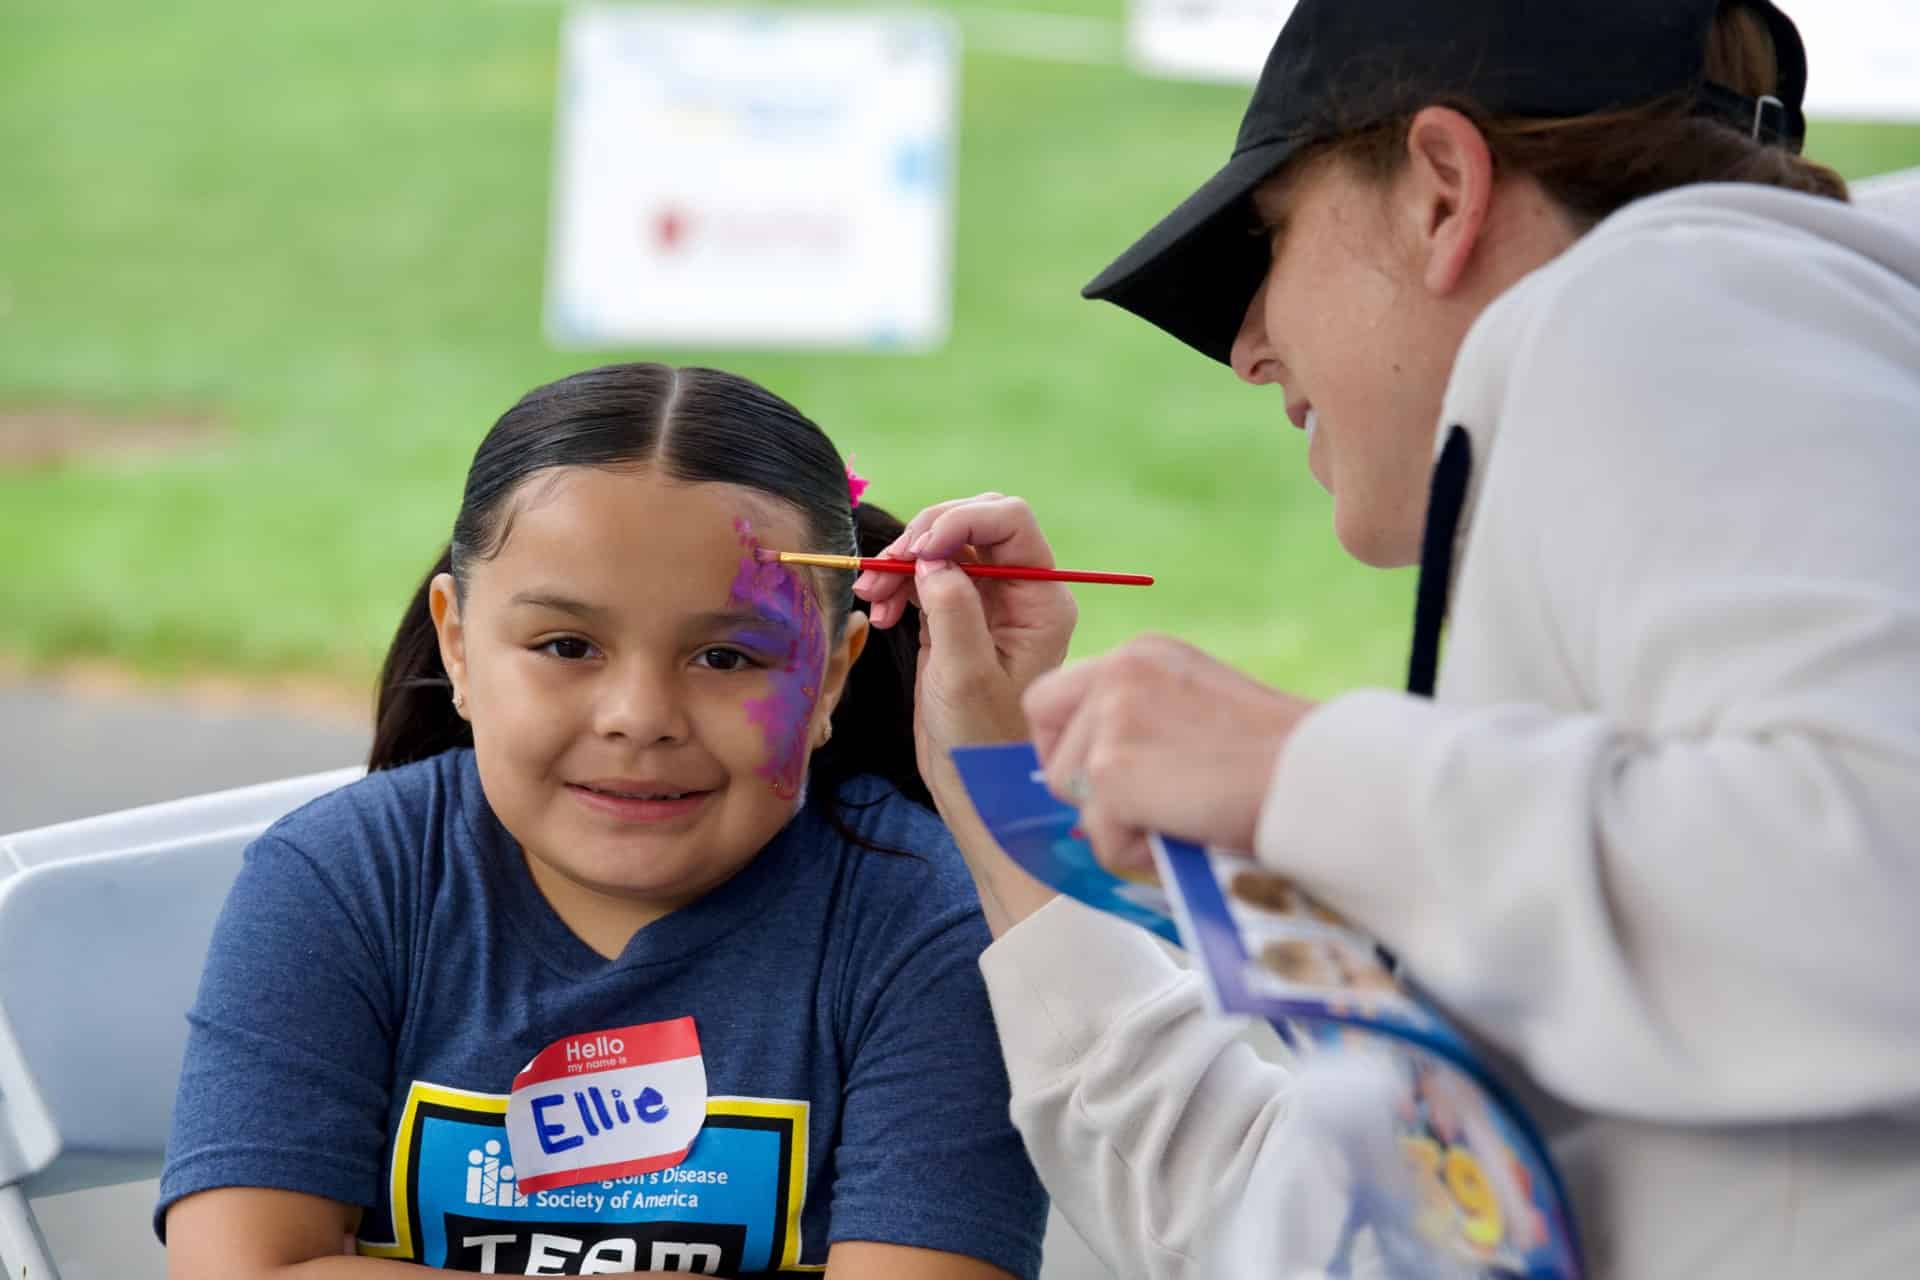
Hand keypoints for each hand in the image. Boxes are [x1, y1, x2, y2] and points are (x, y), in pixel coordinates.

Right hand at [853, 494, 1077, 799]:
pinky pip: (926, 575)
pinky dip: (898, 583)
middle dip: (925, 536)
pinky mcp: (956, 614)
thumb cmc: (982, 740)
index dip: (962, 520)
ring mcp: (988, 601)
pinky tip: (879, 612)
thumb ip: (952, 608)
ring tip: (871, 595)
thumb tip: (930, 557)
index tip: (919, 548)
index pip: (1011, 521)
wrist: (973, 784)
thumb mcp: (966, 674)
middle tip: (887, 567)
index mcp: (1041, 599)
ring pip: (944, 546)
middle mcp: (1020, 591)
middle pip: (974, 523)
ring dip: (903, 561)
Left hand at [1021, 635, 1316, 871]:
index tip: (1105, 782)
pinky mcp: (1112, 770)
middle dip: (1079, 789)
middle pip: (1049, 748)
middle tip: (1137, 813)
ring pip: (1074, 798)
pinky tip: (1191, 834)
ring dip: (1122, 826)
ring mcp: (1111, 718)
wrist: (1327, 778)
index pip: (1054, 697)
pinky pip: (1101, 839)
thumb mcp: (1201, 715)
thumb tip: (1094, 786)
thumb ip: (1146, 727)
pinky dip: (1140, 855)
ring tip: (1188, 819)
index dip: (1067, 747)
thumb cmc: (1283, 761)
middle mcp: (1118, 671)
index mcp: (1142, 653)